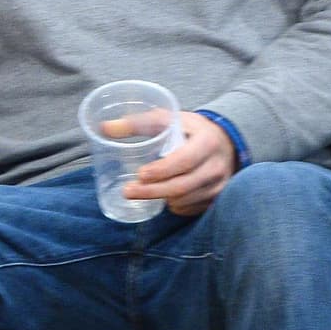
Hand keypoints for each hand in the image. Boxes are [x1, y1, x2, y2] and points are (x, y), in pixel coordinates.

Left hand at [120, 111, 236, 216]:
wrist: (225, 143)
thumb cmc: (190, 130)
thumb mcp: (168, 120)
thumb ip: (138, 123)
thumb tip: (105, 128)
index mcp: (207, 142)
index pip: (185, 161)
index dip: (162, 170)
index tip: (140, 174)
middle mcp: (216, 166)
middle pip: (182, 186)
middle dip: (151, 192)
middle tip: (127, 191)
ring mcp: (218, 185)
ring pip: (184, 200)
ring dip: (161, 198)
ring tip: (142, 190)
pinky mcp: (216, 199)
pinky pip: (190, 209)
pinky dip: (174, 206)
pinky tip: (163, 197)